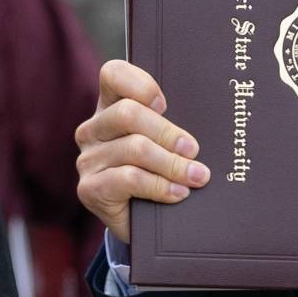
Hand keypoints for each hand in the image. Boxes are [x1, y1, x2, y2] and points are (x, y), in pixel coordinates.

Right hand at [74, 59, 209, 244]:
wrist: (144, 222)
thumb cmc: (159, 172)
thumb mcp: (164, 142)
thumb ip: (171, 124)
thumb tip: (209, 117)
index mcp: (108, 106)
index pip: (113, 74)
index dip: (141, 84)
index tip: (166, 105)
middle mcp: (92, 130)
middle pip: (128, 114)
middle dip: (168, 133)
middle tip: (193, 150)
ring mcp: (88, 160)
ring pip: (135, 149)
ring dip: (172, 164)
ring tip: (196, 176)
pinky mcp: (89, 189)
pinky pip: (130, 179)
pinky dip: (160, 186)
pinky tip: (179, 193)